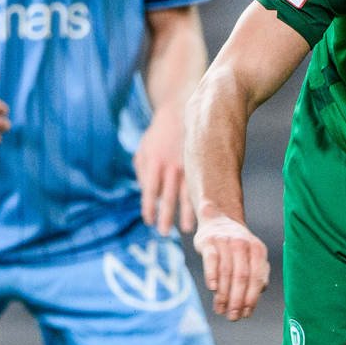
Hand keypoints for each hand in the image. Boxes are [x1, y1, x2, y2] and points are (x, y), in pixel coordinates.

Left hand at [134, 107, 190, 236]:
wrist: (182, 111)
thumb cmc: (159, 134)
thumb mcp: (144, 148)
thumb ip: (142, 171)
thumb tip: (148, 194)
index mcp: (153, 163)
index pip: (149, 191)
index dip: (149, 208)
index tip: (149, 222)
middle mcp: (170, 166)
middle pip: (167, 197)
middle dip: (166, 217)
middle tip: (165, 233)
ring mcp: (187, 165)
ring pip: (187, 195)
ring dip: (187, 214)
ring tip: (188, 230)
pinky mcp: (200, 163)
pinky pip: (200, 185)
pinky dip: (200, 200)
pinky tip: (203, 212)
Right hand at [193, 212, 268, 319]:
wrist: (218, 219)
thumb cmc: (237, 247)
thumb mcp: (252, 256)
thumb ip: (258, 273)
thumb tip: (259, 293)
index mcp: (258, 250)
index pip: (256, 277)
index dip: (252, 298)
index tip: (246, 314)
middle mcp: (243, 244)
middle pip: (242, 277)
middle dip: (237, 300)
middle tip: (233, 317)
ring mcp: (225, 241)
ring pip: (226, 272)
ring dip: (223, 294)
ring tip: (220, 309)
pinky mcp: (208, 241)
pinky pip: (211, 260)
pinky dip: (212, 275)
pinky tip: (212, 289)